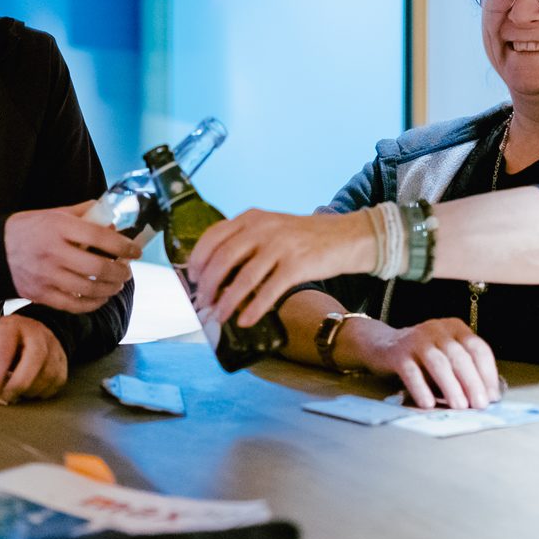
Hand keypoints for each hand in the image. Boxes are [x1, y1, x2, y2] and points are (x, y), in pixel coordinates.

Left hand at [0, 313, 68, 404]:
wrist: (31, 330)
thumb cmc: (5, 342)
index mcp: (11, 326)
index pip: (4, 352)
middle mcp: (36, 332)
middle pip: (35, 357)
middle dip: (18, 384)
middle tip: (5, 399)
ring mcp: (54, 346)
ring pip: (47, 374)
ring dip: (29, 391)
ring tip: (15, 391)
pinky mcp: (64, 361)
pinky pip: (55, 383)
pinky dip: (41, 392)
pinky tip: (29, 389)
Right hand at [4, 202, 137, 312]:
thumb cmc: (31, 228)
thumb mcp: (55, 213)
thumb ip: (84, 214)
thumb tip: (112, 221)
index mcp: (58, 227)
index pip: (99, 236)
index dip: (123, 245)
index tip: (136, 250)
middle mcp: (52, 252)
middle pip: (97, 268)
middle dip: (120, 272)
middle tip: (127, 271)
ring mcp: (46, 276)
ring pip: (88, 290)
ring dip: (110, 289)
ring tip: (117, 284)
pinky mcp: (40, 294)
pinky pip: (73, 305)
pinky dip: (92, 304)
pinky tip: (101, 298)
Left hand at [187, 209, 375, 326]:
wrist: (346, 236)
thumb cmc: (304, 238)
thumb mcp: (272, 228)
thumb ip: (246, 241)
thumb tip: (216, 273)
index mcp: (252, 217)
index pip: (213, 236)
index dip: (198, 260)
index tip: (193, 279)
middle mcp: (263, 228)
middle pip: (223, 258)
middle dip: (208, 285)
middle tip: (203, 302)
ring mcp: (280, 245)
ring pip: (244, 278)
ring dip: (227, 301)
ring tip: (219, 316)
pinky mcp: (297, 264)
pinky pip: (269, 291)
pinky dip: (254, 309)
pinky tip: (245, 321)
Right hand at [358, 317, 499, 410]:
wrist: (382, 344)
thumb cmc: (423, 356)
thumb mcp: (447, 356)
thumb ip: (465, 371)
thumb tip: (487, 397)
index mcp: (455, 328)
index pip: (478, 348)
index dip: (487, 373)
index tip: (493, 396)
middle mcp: (437, 329)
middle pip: (460, 356)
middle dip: (472, 382)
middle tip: (479, 404)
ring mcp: (416, 339)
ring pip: (438, 362)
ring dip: (451, 386)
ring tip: (459, 406)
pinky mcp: (397, 352)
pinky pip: (412, 372)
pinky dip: (421, 388)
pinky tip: (428, 403)